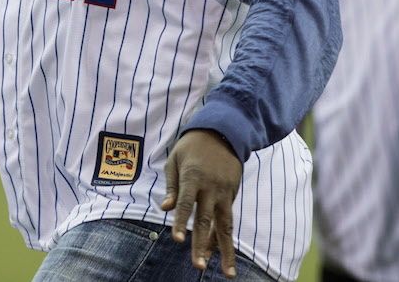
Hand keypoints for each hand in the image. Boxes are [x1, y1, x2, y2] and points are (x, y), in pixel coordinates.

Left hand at [161, 129, 242, 278]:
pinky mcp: (233, 192)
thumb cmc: (192, 145)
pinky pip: (227, 217)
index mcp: (193, 177)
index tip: (178, 240)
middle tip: (198, 266)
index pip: (186, 204)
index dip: (181, 222)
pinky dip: (223, 235)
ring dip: (225, 250)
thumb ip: (171, 186)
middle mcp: (211, 187)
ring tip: (228, 273)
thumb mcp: (175, 159)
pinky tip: (219, 251)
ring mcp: (225, 191)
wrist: (224, 130)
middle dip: (202, 245)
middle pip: (206, 220)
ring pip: (226, 225)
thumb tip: (165, 208)